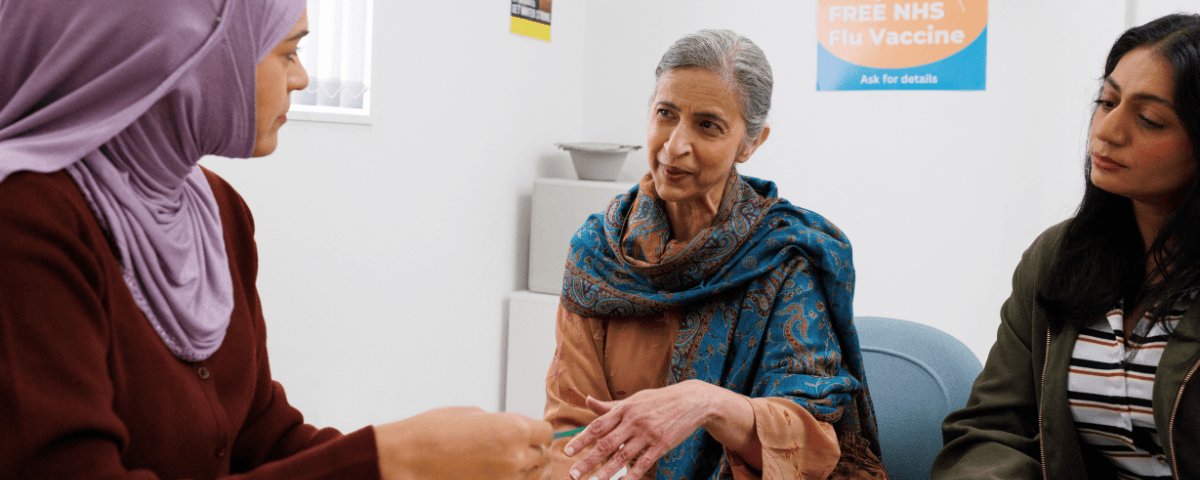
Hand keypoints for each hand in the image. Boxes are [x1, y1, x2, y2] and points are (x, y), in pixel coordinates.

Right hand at [375, 406, 552, 479]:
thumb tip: (513, 430)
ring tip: (503, 463)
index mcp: (514, 429)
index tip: (527, 433)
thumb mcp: (474, 414)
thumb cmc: (434, 430)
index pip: (546, 433)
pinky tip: (494, 473)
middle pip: (542, 457)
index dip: (536, 432)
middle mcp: (516, 457)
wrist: (408, 457)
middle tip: (514, 449)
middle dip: (532, 452)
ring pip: (532, 477)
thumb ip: (501, 422)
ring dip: (524, 470)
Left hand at [562, 380, 715, 479]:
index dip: (581, 439)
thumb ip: (609, 405)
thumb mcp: (634, 399)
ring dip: (605, 472)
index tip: (567, 451)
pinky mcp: (661, 445)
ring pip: (622, 457)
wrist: (691, 401)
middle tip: (573, 474)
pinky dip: (631, 476)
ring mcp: (648, 434)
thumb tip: (587, 400)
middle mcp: (633, 421)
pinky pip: (643, 463)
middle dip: (588, 461)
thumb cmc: (658, 400)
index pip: (598, 426)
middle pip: (606, 444)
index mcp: (624, 408)